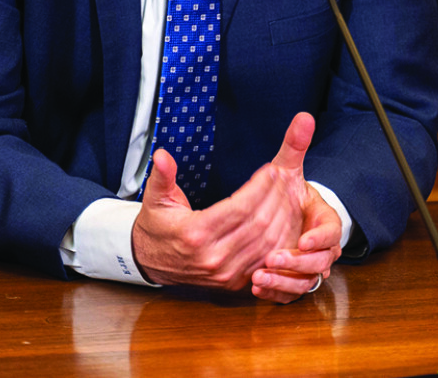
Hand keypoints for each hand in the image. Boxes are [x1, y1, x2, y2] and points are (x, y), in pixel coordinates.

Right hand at [131, 147, 301, 291]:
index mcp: (195, 234)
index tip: (271, 169)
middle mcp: (213, 257)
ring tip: (287, 194)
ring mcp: (225, 273)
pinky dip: (279, 240)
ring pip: (267, 243)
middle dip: (276, 197)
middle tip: (284, 177)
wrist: (151, 262)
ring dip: (283, 218)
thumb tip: (162, 155)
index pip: (239, 207)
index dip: (260, 186)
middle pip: (258, 224)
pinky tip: (285, 220)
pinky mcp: (233, 282)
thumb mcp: (155, 199)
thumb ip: (162, 176)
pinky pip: (265, 259)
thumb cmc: (157, 228)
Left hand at [250, 113, 341, 303]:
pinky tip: (255, 287)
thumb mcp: (287, 168)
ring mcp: (304, 267)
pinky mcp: (290, 282)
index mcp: (323, 220)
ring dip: (283, 282)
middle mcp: (318, 247)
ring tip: (258, 276)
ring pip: (304, 284)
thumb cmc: (284, 191)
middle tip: (271, 258)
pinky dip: (275, 293)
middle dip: (296, 263)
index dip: (319, 237)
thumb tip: (303, 117)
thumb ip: (295, 145)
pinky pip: (289, 295)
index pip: (330, 232)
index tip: (302, 239)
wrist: (283, 216)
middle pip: (318, 264)